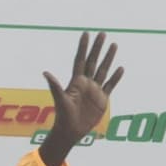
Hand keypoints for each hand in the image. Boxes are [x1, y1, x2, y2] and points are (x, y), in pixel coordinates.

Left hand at [38, 32, 123, 165]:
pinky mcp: (102, 99)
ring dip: (108, 58)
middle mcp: (86, 83)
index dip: (83, 47)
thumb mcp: (60, 100)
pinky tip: (120, 68)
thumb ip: (55, 86)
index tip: (86, 33)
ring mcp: (95, 90)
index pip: (80, 60)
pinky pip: (110, 85)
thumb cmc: (63, 116)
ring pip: (103, 70)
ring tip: (114, 45)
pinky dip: (116, 77)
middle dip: (97, 48)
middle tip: (102, 34)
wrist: (71, 131)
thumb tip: (45, 73)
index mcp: (76, 82)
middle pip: (93, 61)